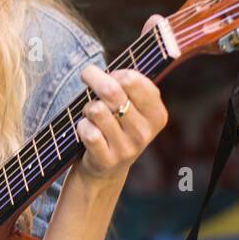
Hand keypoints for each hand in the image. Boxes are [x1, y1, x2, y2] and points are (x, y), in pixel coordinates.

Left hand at [74, 65, 167, 183]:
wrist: (106, 169)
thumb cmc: (116, 127)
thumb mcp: (132, 109)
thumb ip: (127, 87)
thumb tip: (101, 71)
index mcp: (156, 114)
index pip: (132, 79)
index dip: (114, 73)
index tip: (109, 76)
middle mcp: (144, 132)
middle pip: (111, 91)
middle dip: (94, 80)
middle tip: (87, 78)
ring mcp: (126, 148)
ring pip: (97, 110)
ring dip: (88, 107)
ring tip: (92, 114)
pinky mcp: (107, 159)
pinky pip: (87, 130)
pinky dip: (81, 126)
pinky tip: (87, 130)